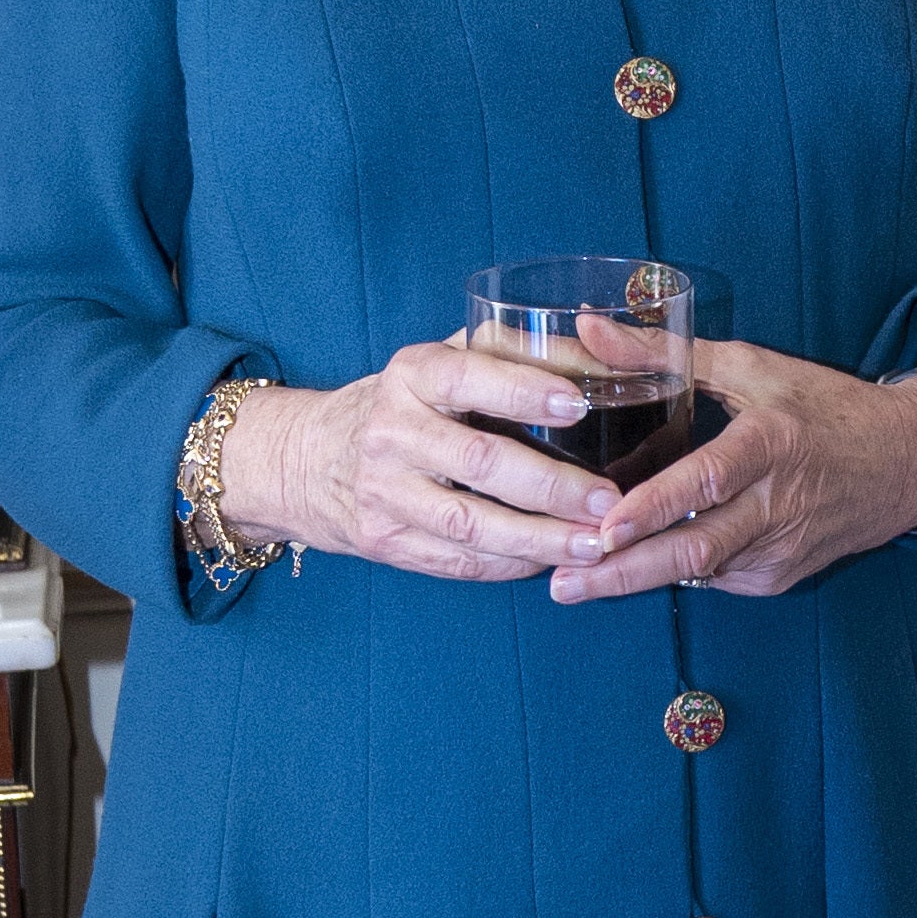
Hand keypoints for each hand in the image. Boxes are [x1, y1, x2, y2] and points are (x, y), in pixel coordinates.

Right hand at [215, 346, 625, 583]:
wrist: (308, 460)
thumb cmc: (404, 404)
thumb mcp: (441, 362)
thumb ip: (512, 353)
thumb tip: (602, 356)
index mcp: (411, 376)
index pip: (466, 379)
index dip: (522, 391)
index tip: (576, 405)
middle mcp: (391, 432)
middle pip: (478, 462)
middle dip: (551, 486)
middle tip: (607, 501)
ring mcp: (383, 492)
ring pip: (470, 524)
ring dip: (539, 539)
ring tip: (592, 544)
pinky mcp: (383, 540)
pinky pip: (456, 560)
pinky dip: (509, 564)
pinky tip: (550, 561)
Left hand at [546, 340, 916, 605]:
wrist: (907, 462)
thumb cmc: (825, 407)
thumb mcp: (752, 366)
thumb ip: (665, 353)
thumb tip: (588, 328)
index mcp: (770, 444)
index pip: (705, 482)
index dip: (652, 509)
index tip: (602, 528)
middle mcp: (776, 504)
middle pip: (693, 549)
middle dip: (623, 571)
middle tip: (561, 582)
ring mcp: (779, 549)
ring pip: (698, 572)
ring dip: (635, 580)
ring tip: (572, 583)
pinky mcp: (778, 577)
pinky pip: (714, 579)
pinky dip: (670, 575)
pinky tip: (625, 572)